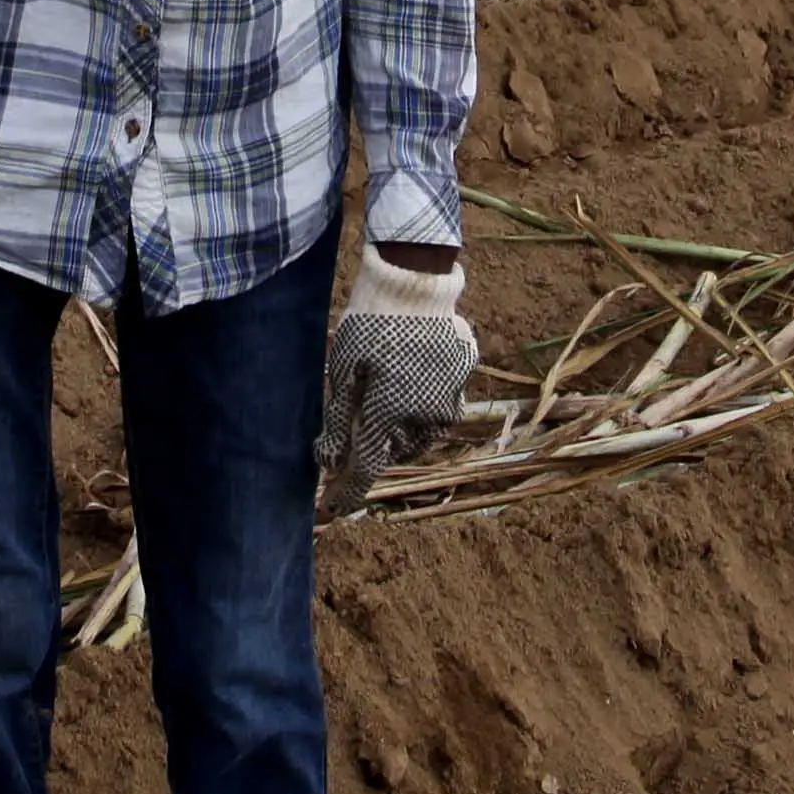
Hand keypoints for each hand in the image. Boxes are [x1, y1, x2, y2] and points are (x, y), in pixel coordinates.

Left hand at [316, 243, 473, 523]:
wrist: (414, 284)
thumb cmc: (369, 327)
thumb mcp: (342, 375)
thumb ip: (338, 425)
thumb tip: (329, 465)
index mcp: (388, 418)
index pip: (365, 472)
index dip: (347, 494)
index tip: (331, 509)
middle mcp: (425, 419)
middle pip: (393, 451)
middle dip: (373, 447)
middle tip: (357, 421)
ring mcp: (450, 399)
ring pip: (419, 431)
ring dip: (400, 426)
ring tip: (385, 389)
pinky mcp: (463, 378)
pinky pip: (440, 403)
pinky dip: (422, 398)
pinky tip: (410, 369)